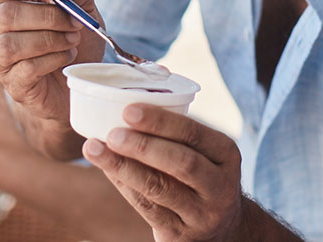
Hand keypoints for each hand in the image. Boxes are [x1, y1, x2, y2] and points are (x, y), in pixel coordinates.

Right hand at [0, 0, 106, 155]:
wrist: (77, 82)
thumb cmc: (73, 40)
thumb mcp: (84, 10)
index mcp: (8, 1)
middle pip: (7, 14)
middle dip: (49, 17)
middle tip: (76, 23)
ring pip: (11, 43)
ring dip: (50, 39)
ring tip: (72, 41)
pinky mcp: (11, 83)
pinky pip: (26, 68)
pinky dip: (53, 59)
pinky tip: (67, 58)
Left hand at [83, 104, 298, 241]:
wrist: (220, 229)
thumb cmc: (201, 177)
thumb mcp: (205, 154)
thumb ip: (178, 132)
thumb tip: (127, 96)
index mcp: (227, 154)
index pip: (195, 134)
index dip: (161, 122)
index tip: (129, 109)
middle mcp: (220, 185)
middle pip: (181, 163)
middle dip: (143, 145)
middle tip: (112, 132)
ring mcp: (202, 213)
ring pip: (159, 188)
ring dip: (124, 167)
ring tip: (95, 148)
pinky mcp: (180, 235)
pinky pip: (147, 208)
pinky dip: (123, 186)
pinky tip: (106, 169)